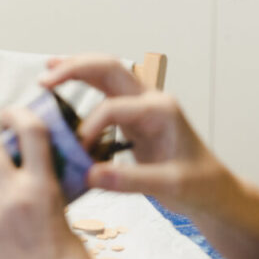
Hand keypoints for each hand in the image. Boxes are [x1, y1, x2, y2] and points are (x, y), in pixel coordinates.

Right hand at [39, 54, 236, 216]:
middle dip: (74, 69)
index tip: (76, 151)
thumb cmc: (199, 186)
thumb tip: (89, 173)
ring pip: (106, 70)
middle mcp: (151, 99)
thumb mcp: (169, 186)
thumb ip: (130, 180)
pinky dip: (82, 79)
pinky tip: (62, 79)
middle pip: (109, 68)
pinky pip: (105, 86)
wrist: (215, 190)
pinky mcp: (133, 112)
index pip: (113, 108)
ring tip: (47, 70)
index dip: (89, 126)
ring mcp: (142, 102)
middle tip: (44, 81)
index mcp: (161, 111)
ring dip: (76, 67)